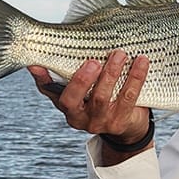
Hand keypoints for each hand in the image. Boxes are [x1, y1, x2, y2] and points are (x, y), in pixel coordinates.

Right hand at [29, 51, 151, 143]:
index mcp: (66, 106)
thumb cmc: (101, 97)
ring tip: (120, 54)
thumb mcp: (83, 89)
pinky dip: (135, 78)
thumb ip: (67, 74)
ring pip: (102, 98)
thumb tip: (40, 59)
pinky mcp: (119, 123)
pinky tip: (141, 62)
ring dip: (111, 74)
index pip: (50, 91)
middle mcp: (79, 118)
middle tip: (93, 60)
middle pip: (75, 99)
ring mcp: (99, 122)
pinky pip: (128, 98)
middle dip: (82, 79)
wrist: (127, 124)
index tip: (36, 64)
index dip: (42, 79)